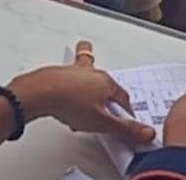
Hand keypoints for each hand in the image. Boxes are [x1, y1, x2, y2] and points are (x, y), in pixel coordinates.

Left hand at [9, 41, 155, 143]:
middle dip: (110, 87)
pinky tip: (63, 86)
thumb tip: (145, 131)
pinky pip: (67, 72)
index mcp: (107, 82)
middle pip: (107, 78)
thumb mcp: (101, 122)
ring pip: (86, 65)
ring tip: (87, 54)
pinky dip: (68, 76)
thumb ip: (124, 128)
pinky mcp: (58, 73)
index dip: (126, 110)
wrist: (40, 92)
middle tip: (111, 93)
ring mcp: (75, 72)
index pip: (124, 97)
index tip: (125, 118)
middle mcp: (92, 73)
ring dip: (88, 66)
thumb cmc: (70, 101)